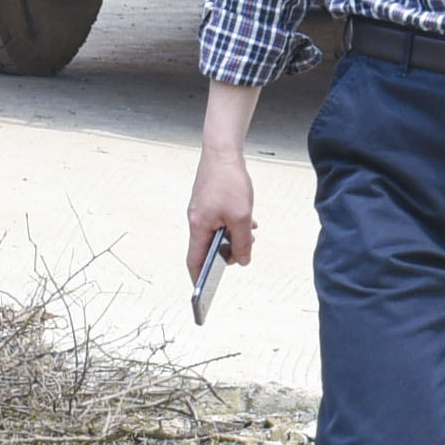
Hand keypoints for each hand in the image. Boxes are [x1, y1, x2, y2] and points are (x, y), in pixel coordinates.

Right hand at [187, 144, 256, 269]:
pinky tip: (248, 220)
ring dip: (233, 238)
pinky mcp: (208, 201)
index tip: (203, 293)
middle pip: (207, 248)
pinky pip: (219, 220)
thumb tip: (242, 261)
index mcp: (199, 227)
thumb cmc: (229, 182)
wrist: (222, 152)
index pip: (194, 261)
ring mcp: (201, 210)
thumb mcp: (242, 217)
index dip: (199, 278)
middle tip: (243, 253)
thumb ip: (242, 243)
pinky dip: (233, 224)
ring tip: (250, 234)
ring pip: (216, 233)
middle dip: (225, 254)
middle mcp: (196, 220)